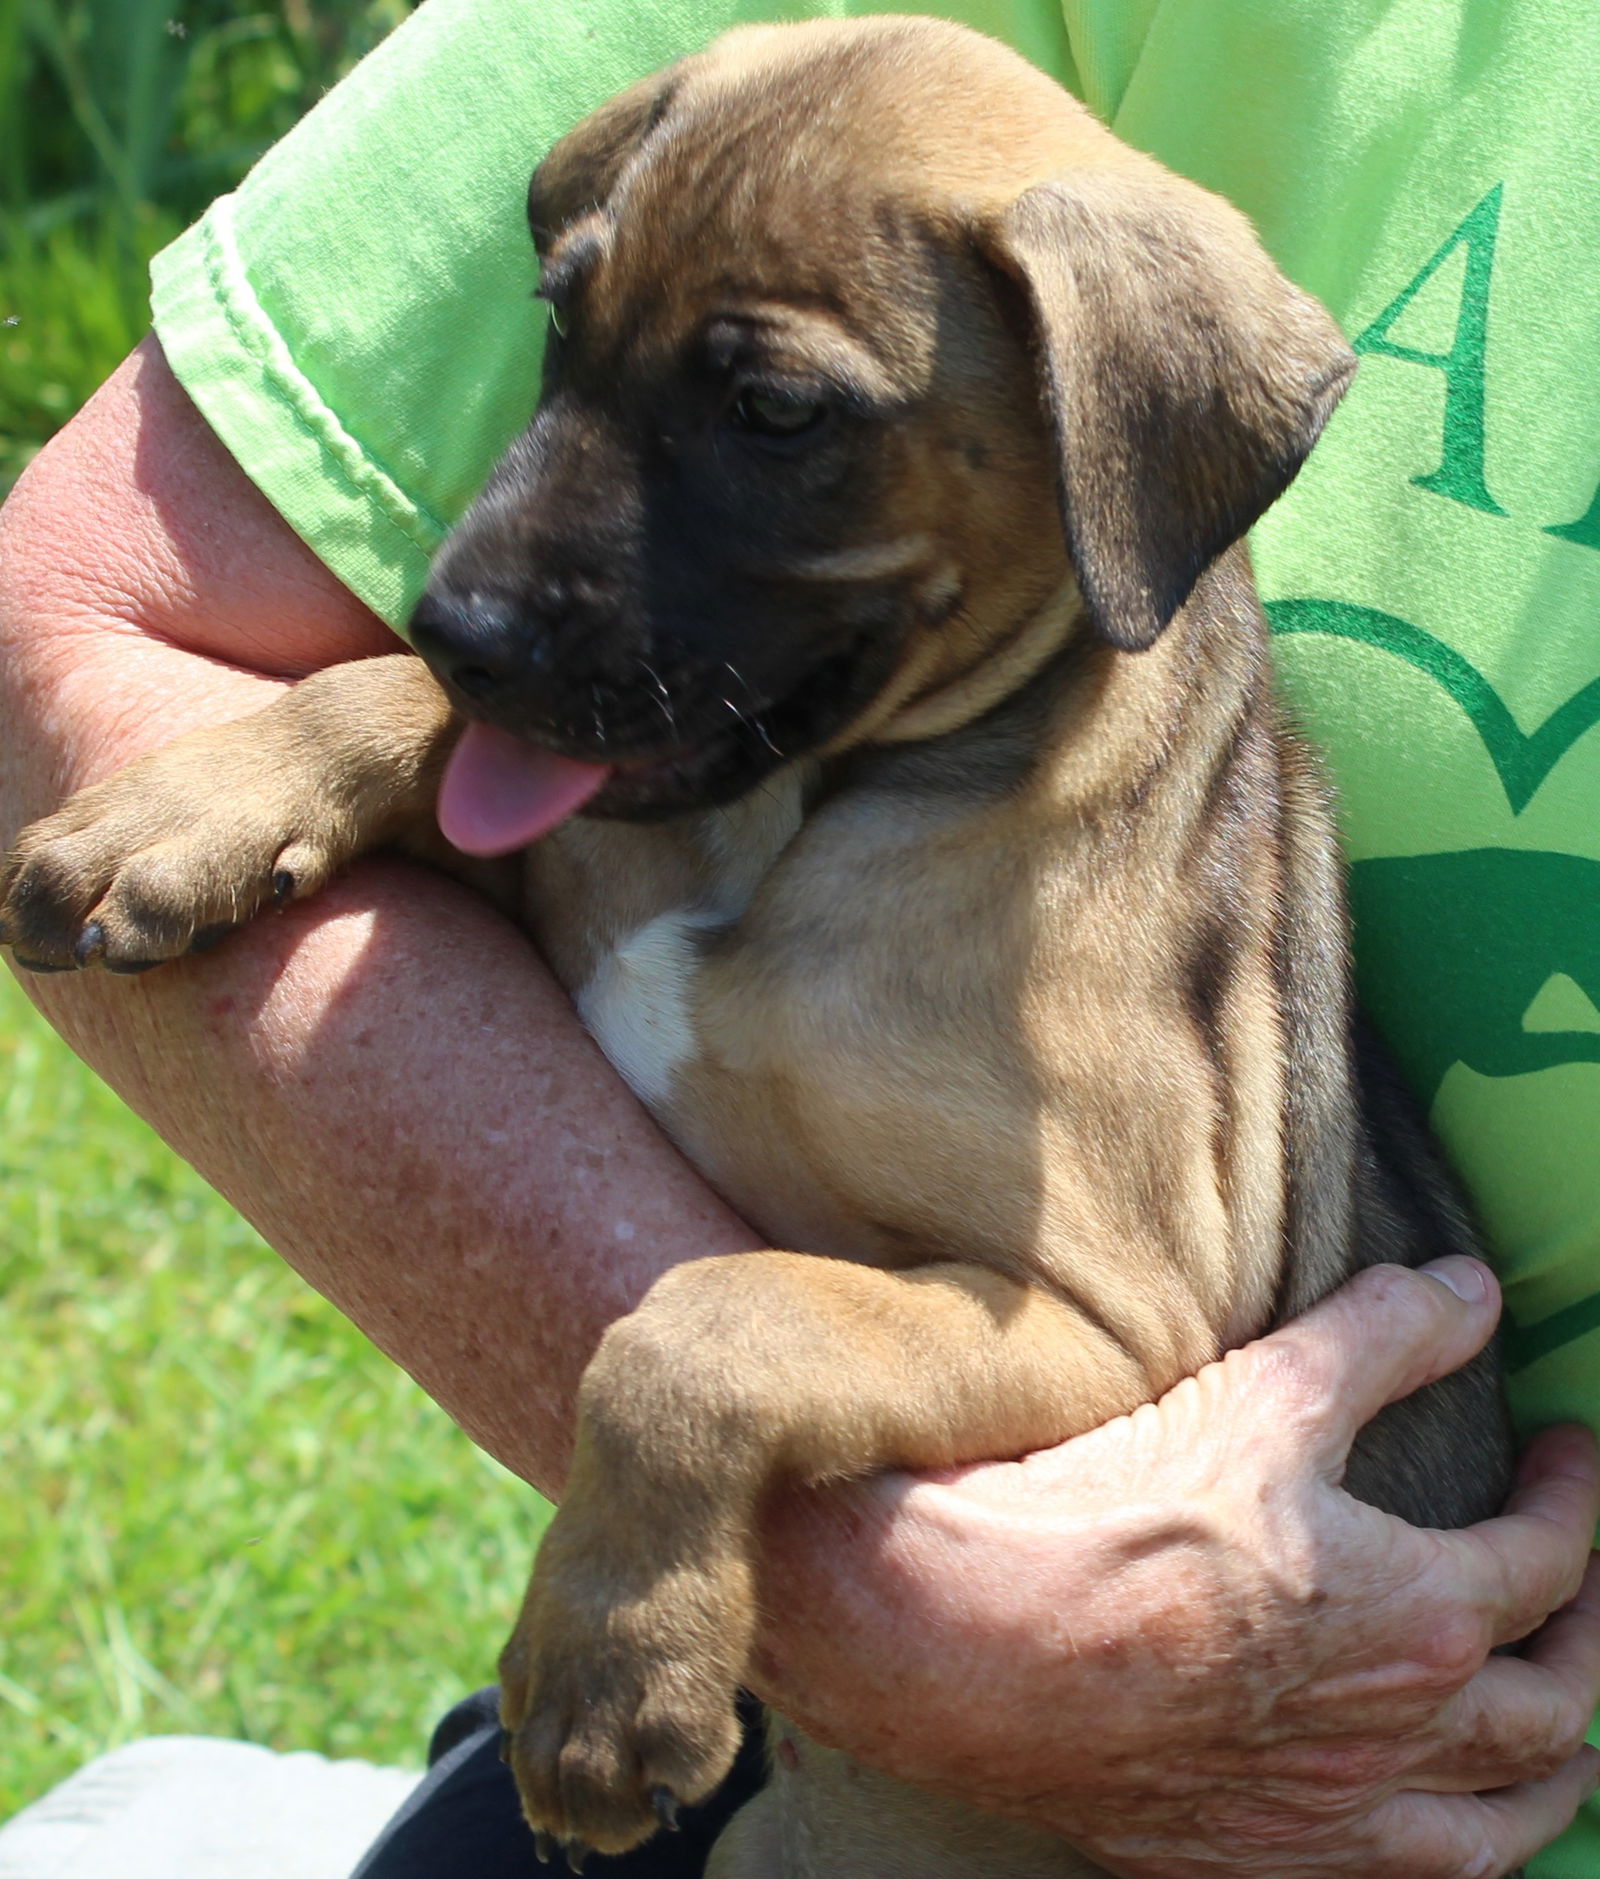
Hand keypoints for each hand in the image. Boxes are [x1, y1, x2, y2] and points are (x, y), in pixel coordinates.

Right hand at [754, 1258, 1599, 1876]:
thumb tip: (1472, 1290)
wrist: (976, 1643)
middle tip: (1582, 1585)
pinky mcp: (1249, 1856)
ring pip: (1499, 1823)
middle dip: (1590, 1638)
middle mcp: (1398, 1733)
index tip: (1569, 1451)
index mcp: (1420, 1615)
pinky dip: (1447, 1847)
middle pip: (1555, 1708)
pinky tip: (1424, 1823)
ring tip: (1561, 1740)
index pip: (1549, 1558)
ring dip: (1549, 1774)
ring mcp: (1328, 1814)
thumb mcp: (1263, 1395)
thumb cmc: (1120, 1519)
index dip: (1575, 1498)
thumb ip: (1381, 1337)